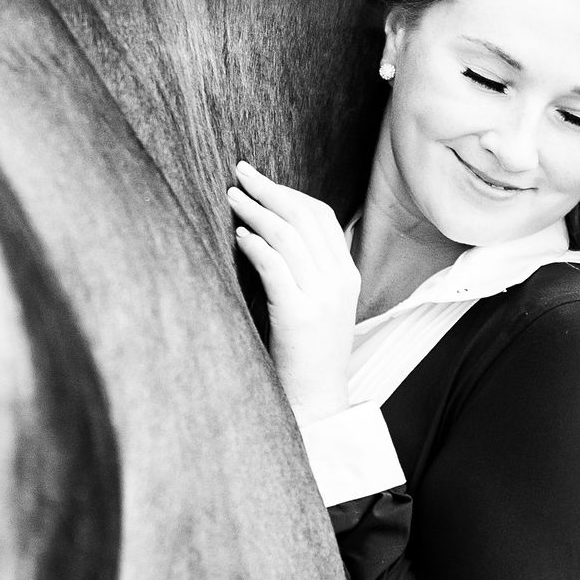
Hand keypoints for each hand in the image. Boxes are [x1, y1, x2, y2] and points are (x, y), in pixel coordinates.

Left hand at [228, 160, 362, 419]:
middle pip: (304, 216)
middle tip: (240, 174)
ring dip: (256, 211)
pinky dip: (256, 246)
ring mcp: (322, 297)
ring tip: (232, 198)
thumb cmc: (307, 357)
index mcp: (347, 275)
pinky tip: (240, 237)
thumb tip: (270, 234)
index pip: (322, 216)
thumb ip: (306, 272)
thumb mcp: (317, 306)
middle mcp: (339, 280)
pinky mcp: (299, 315)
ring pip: (288, 235)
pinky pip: (276, 266)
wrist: (317, 405)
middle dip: (270, 190)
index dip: (289, 192)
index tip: (259, 180)